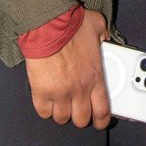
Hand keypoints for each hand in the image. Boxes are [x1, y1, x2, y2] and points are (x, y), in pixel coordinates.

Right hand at [25, 9, 110, 127]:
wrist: (49, 24)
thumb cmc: (72, 24)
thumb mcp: (97, 26)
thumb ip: (103, 35)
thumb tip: (105, 37)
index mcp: (95, 76)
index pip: (102, 110)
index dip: (101, 120)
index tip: (99, 121)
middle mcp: (79, 89)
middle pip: (81, 119)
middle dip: (80, 115)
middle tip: (77, 108)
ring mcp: (60, 93)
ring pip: (62, 118)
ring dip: (62, 112)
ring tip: (61, 102)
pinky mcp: (41, 92)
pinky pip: (43, 112)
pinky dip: (45, 108)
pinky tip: (46, 100)